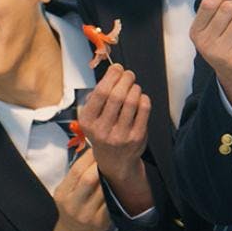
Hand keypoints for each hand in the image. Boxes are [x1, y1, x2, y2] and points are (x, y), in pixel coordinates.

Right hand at [52, 148, 110, 230]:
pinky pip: (110, 201)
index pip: (76, 171)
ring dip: (111, 176)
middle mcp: (73, 205)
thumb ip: (76, 175)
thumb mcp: (66, 191)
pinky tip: (120, 182)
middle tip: (111, 153)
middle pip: (89, 179)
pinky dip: (115, 190)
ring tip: (118, 164)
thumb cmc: (71, 205)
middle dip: (101, 164)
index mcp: (63, 194)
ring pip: (103, 190)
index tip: (99, 146)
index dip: (89, 157)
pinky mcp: (101, 222)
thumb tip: (93, 149)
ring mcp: (88, 215)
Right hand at [78, 64, 149, 182]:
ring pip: (132, 101)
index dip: (111, 76)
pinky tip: (140, 98)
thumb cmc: (103, 133)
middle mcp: (102, 130)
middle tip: (128, 75)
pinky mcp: (136, 137)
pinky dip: (143, 99)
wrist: (114, 161)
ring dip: (135, 88)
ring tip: (133, 87)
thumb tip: (114, 72)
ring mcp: (120, 135)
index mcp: (88, 122)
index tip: (117, 69)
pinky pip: (144, 110)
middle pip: (117, 95)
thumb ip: (98, 97)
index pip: (101, 93)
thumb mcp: (91, 118)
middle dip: (125, 79)